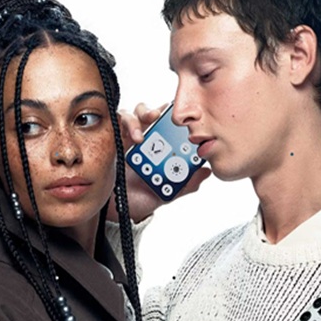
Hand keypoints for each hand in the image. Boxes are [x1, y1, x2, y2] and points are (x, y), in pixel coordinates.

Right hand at [108, 102, 212, 223]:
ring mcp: (130, 138)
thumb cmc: (142, 198)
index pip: (171, 125)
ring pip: (135, 113)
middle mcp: (147, 139)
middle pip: (154, 113)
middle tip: (159, 116)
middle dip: (158, 110)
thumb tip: (207, 171)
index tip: (184, 117)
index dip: (178, 117)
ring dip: (140, 117)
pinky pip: (117, 123)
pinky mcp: (113, 140)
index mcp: (162, 148)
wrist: (118, 211)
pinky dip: (125, 124)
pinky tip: (131, 138)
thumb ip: (186, 183)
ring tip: (141, 134)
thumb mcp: (167, 192)